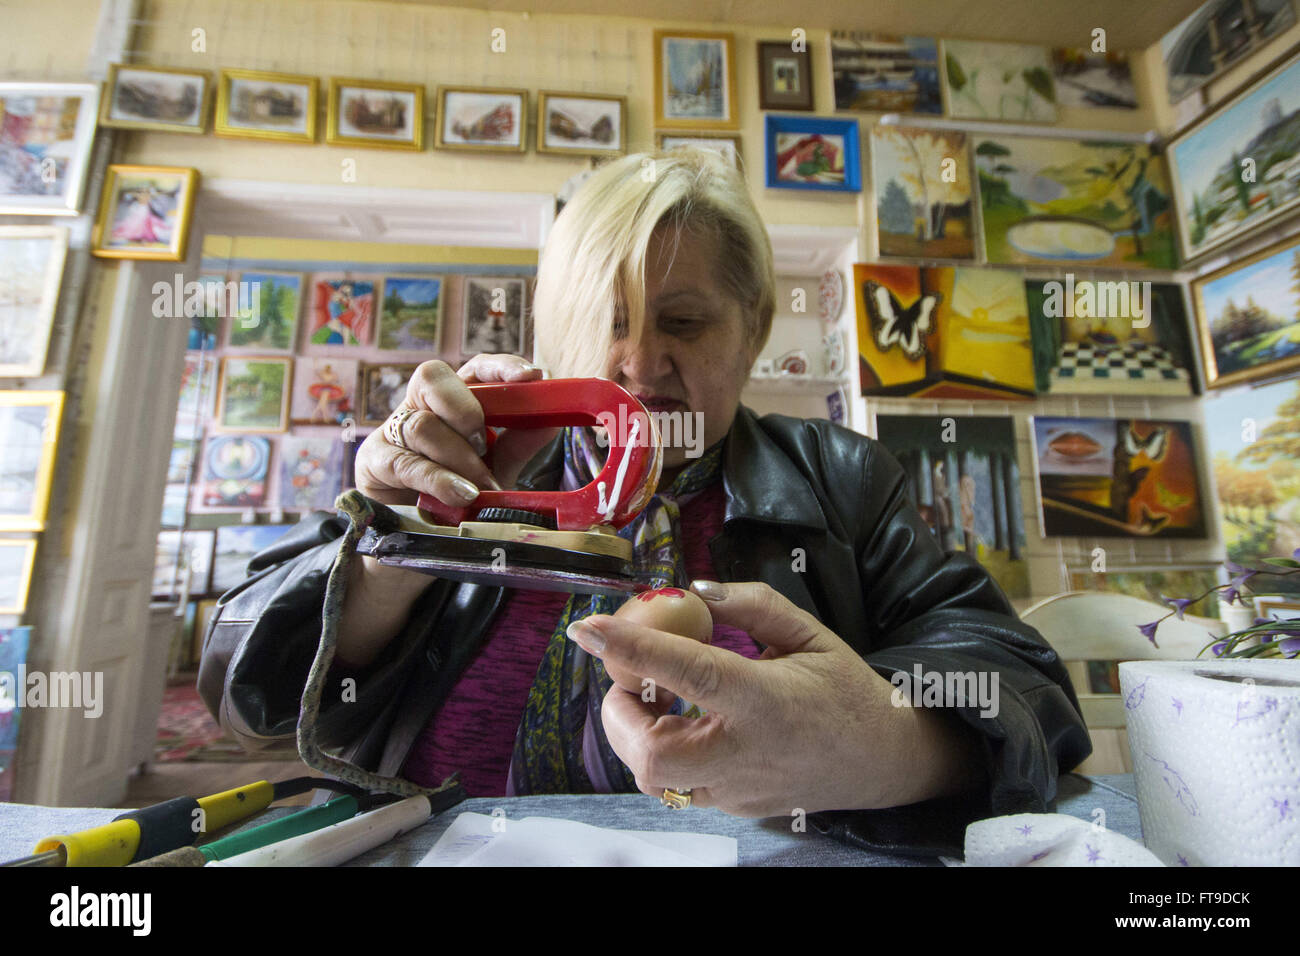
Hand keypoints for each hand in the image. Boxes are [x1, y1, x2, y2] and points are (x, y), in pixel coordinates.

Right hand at [354, 354, 554, 506]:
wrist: (414, 542)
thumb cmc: (455, 496)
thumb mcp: (493, 468)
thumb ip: (517, 445)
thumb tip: (551, 421)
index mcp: (451, 402)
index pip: (471, 370)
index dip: (499, 367)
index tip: (530, 377)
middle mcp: (417, 407)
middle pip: (431, 377)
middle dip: (465, 407)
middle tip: (484, 441)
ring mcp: (391, 433)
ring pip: (421, 424)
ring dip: (458, 457)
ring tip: (480, 487)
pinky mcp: (373, 463)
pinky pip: (406, 462)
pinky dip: (439, 479)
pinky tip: (461, 494)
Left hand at [566, 581, 984, 816]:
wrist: (884, 760)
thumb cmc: (845, 690)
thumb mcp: (809, 633)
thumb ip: (751, 605)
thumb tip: (694, 591)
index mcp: (765, 700)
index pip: (688, 672)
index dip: (633, 648)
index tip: (587, 628)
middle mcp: (746, 753)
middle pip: (653, 753)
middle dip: (622, 714)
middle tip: (631, 680)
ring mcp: (738, 790)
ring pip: (655, 779)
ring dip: (637, 734)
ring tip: (657, 699)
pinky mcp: (733, 807)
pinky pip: (675, 787)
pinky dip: (661, 754)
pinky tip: (682, 724)